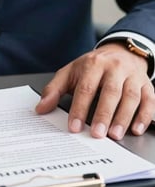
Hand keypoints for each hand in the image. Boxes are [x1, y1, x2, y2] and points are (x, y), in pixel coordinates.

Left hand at [36, 43, 154, 139]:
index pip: (86, 88)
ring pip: (131, 97)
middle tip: (97, 134)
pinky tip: (136, 128)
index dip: (80, 108)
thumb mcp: (70, 72)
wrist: (119, 51)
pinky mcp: (146, 84)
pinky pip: (149, 100)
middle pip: (110, 92)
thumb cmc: (92, 66)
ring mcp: (132, 76)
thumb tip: (41, 108)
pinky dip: (145, 116)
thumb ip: (54, 90)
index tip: (74, 127)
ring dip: (124, 117)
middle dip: (103, 114)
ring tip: (115, 135)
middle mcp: (115, 68)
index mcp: (93, 65)